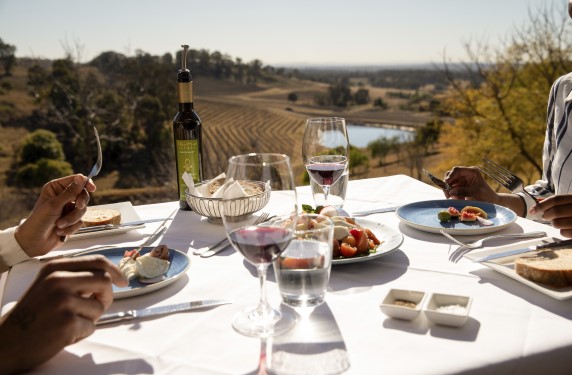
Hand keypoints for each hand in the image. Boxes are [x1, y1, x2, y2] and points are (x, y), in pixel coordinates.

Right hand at [0, 255, 127, 373]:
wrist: (7, 342)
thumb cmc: (33, 314)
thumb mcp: (48, 284)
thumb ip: (75, 276)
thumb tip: (110, 276)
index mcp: (55, 268)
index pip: (97, 261)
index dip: (115, 271)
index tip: (123, 281)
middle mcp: (59, 280)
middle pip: (104, 281)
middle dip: (106, 296)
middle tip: (96, 307)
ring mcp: (63, 301)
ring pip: (99, 306)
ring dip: (90, 318)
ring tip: (68, 323)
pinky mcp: (67, 322)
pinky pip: (91, 326)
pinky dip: (81, 333)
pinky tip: (63, 334)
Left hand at [15, 174, 95, 256]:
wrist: (35, 242)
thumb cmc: (39, 221)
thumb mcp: (55, 204)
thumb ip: (70, 192)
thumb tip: (82, 177)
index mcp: (56, 188)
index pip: (76, 181)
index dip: (85, 183)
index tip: (92, 189)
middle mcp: (63, 197)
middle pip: (82, 195)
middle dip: (79, 204)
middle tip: (78, 206)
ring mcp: (68, 209)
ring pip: (82, 210)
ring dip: (72, 219)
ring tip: (60, 225)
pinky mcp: (72, 220)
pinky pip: (80, 221)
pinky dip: (71, 227)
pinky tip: (60, 231)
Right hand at [444, 166, 526, 215]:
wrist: (492, 202)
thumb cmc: (487, 196)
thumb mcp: (476, 193)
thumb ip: (464, 191)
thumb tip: (451, 192)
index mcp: (472, 172)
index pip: (457, 170)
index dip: (450, 176)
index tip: (446, 185)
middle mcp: (466, 174)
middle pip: (451, 175)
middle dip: (448, 185)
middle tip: (448, 195)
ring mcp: (462, 180)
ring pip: (449, 182)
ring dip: (450, 191)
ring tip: (456, 199)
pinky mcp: (460, 186)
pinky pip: (451, 189)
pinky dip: (452, 194)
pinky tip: (458, 200)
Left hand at [530, 194, 571, 236]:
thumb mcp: (570, 203)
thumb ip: (557, 202)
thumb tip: (538, 201)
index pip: (556, 199)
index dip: (542, 205)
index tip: (532, 210)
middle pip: (556, 211)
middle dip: (546, 215)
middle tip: (545, 216)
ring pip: (557, 223)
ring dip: (553, 223)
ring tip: (557, 222)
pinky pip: (564, 233)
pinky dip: (561, 231)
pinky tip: (565, 228)